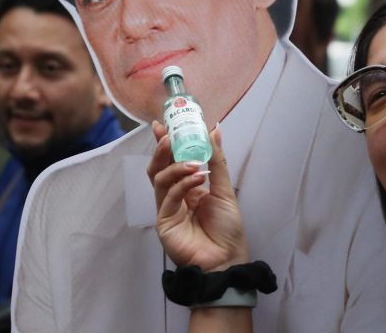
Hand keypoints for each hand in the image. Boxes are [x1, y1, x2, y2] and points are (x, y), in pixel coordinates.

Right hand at [147, 122, 248, 271]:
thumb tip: (215, 130)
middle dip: (161, 149)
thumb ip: (217, 161)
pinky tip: (198, 178)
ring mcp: (167, 209)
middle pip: (159, 168)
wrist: (227, 261)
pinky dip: (182, 184)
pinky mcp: (164, 222)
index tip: (164, 124)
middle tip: (167, 135)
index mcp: (188, 188)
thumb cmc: (227, 230)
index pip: (171, 160)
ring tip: (193, 161)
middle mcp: (174, 196)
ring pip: (160, 179)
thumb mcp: (225, 190)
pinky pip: (168, 197)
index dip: (166, 142)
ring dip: (175, 166)